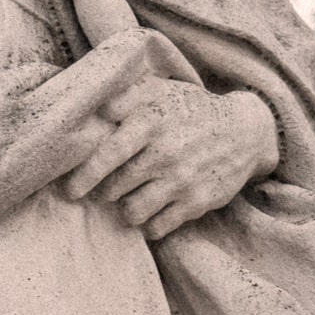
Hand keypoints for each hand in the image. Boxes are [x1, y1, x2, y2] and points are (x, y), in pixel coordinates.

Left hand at [59, 77, 278, 240]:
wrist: (243, 130)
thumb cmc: (190, 107)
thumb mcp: (160, 89)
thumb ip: (125, 94)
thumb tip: (94, 105)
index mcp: (151, 120)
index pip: (108, 153)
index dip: (85, 174)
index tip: (71, 188)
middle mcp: (165, 152)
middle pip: (116, 186)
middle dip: (104, 192)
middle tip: (102, 191)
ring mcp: (182, 180)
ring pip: (134, 211)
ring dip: (125, 209)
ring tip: (126, 201)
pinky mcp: (197, 203)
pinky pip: (159, 226)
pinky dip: (149, 224)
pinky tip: (149, 212)